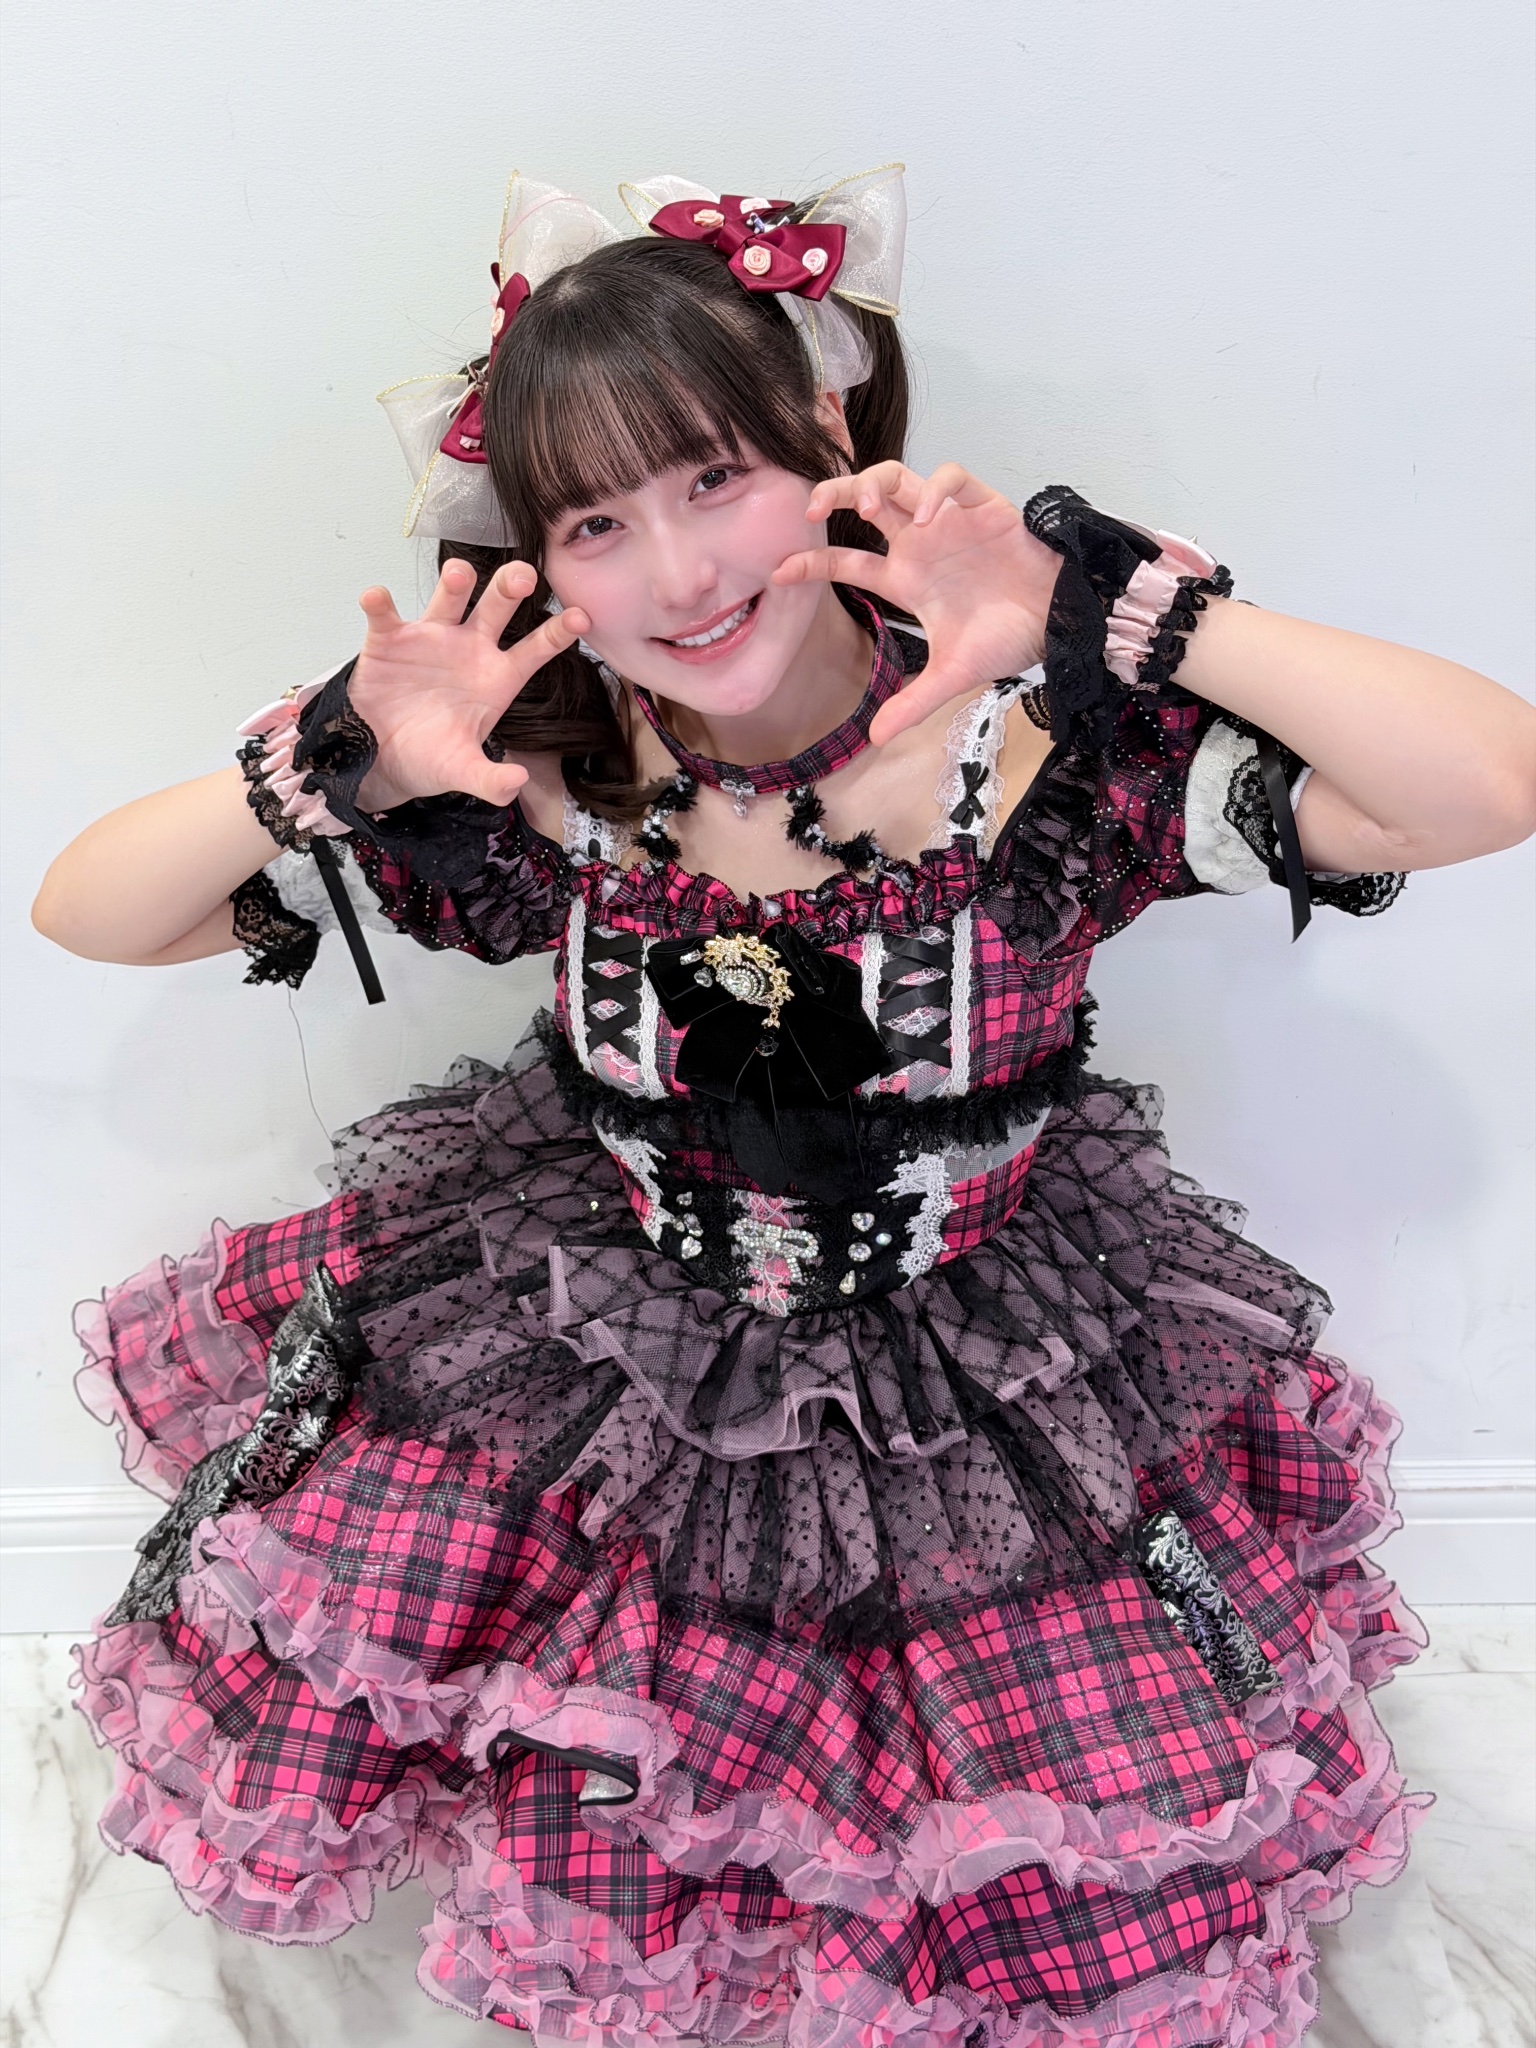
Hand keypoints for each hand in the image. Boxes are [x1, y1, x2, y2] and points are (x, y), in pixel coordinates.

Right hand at [348, 560, 589, 809]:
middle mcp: (470, 648)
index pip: (535, 649)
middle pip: (497, 607)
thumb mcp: (462, 772)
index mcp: (497, 677)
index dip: (557, 633)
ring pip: (449, 599)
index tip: (581, 616)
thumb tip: (515, 784)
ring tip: (460, 573)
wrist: (383, 759)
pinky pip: (385, 616)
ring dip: (455, 583)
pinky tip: (376, 598)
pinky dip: (379, 604)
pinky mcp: (390, 640)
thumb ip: (490, 779)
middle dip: (510, 587)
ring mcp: (431, 639)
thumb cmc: (431, 757)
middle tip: (524, 575)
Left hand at [772, 462, 1060, 742]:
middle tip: (815, 509)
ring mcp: (950, 522)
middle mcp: (921, 544)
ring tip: (866, 504)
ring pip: (901, 479)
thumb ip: (913, 702)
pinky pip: (953, 479)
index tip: (779, 572)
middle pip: (867, 500)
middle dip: (835, 493)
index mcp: (907, 578)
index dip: (811, 563)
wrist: (1060, 623)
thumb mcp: (952, 675)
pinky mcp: (984, 506)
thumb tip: (876, 737)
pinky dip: (936, 491)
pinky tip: (930, 519)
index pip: (847, 562)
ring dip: (876, 482)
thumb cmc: (1008, 639)